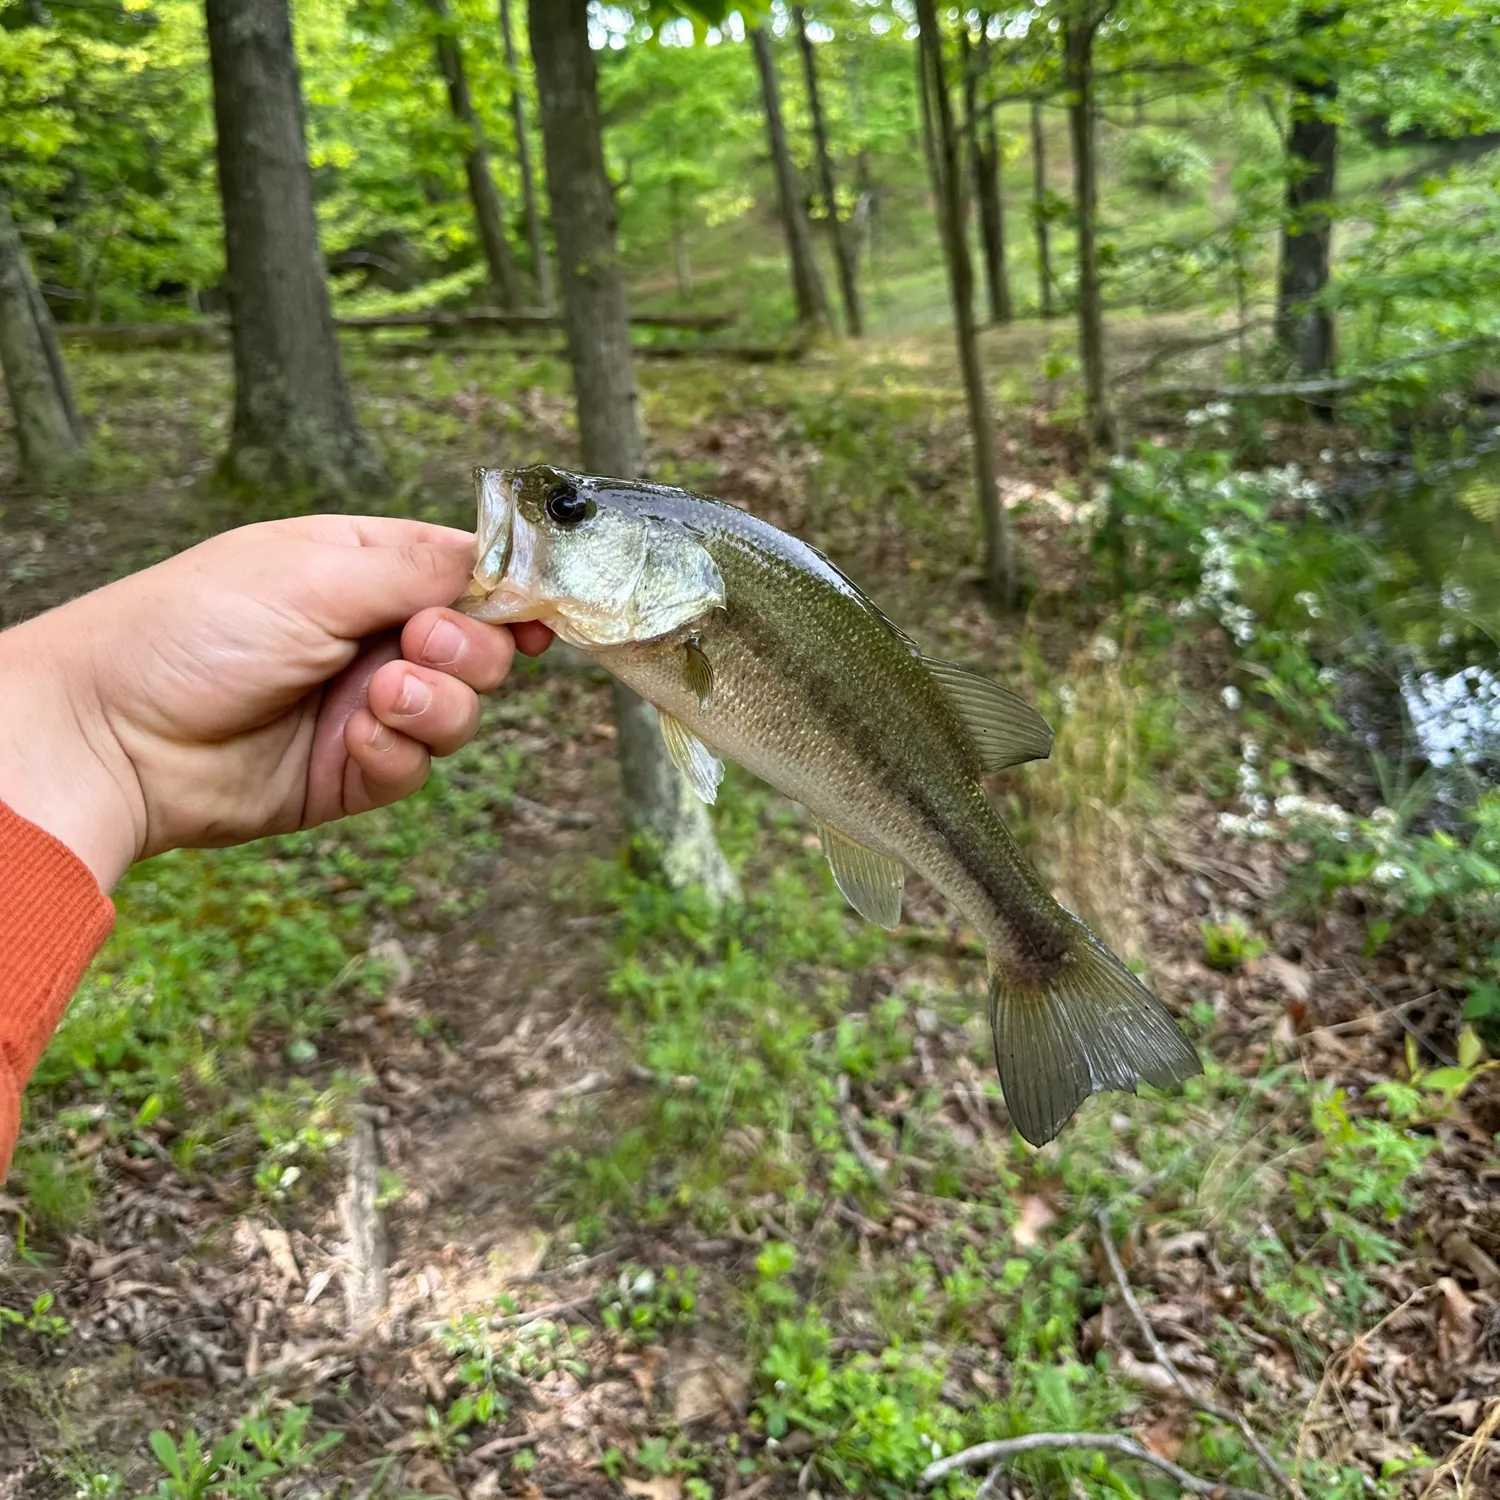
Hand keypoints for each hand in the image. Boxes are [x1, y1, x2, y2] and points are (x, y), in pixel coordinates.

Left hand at [0, 515, 550, 890]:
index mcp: (362, 568)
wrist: (114, 735)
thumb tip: (509, 562)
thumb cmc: (193, 630)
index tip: (543, 610)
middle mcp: (372, 635)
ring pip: (462, 710)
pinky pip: (418, 765)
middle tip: (417, 646)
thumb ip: (421, 567)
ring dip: (437, 703)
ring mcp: (365, 705)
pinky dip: (398, 749)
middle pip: (482, 645)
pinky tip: (356, 735)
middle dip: (470, 649)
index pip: (467, 574)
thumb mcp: (316, 571)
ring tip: (380, 696)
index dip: (512, 592)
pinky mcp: (352, 770)